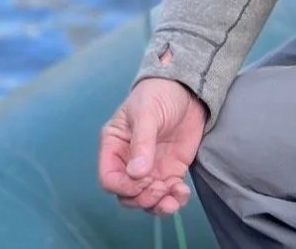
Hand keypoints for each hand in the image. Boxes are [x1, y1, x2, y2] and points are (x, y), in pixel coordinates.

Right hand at [98, 79, 207, 215]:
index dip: (124, 186)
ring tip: (175, 193)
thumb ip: (142, 143)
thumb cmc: (158, 95)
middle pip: (126, 196)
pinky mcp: (169, 173)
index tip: (144, 179)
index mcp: (114, 146)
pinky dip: (175, 200)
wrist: (186, 91)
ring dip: (160, 205)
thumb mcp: (147, 114)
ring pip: (146, 201)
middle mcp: (128, 162)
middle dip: (144, 197)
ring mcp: (150, 170)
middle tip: (161, 186)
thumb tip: (136, 174)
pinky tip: (183, 191)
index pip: (109, 179)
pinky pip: (168, 197)